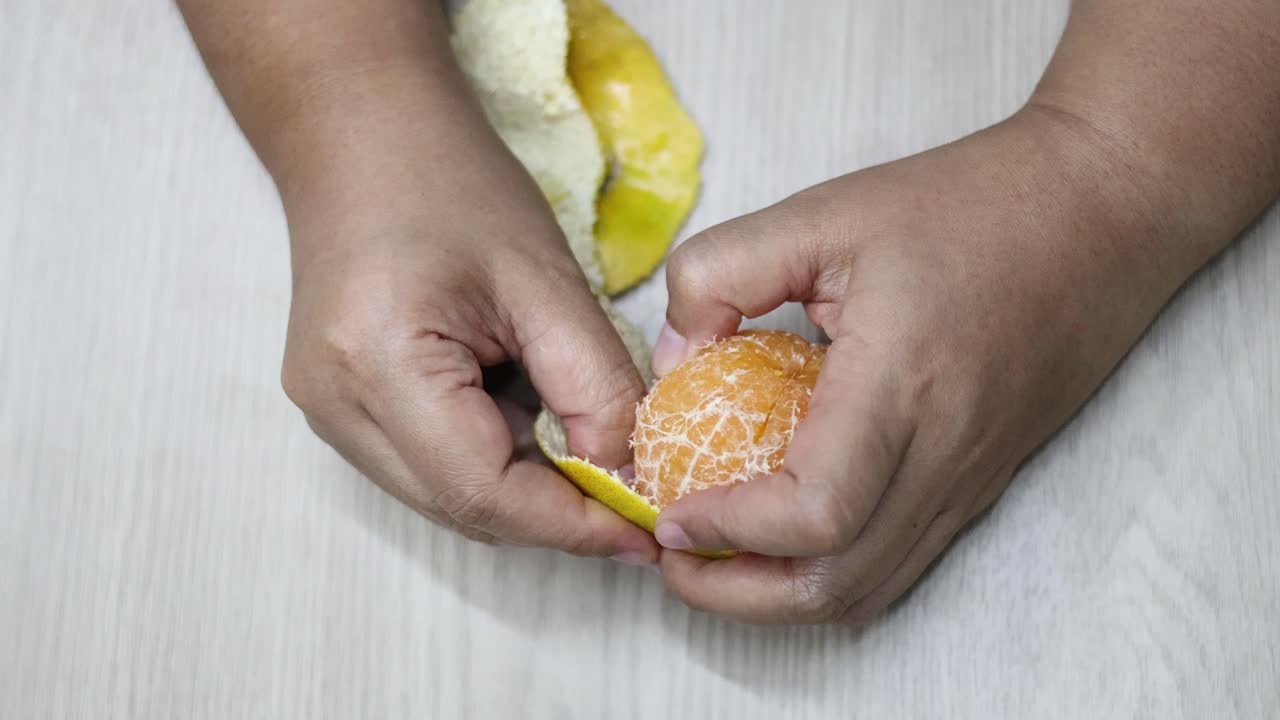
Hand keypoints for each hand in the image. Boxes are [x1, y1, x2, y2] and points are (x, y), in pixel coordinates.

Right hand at [278, 124, 658, 563]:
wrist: (361, 133)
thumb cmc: (453, 183)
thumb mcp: (546, 278)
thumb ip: (594, 384)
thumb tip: (631, 473)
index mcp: (379, 364)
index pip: (484, 491)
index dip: (573, 524)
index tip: (647, 529)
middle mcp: (335, 406)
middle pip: (462, 507)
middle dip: (556, 516)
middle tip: (635, 501)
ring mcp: (326, 411)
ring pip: (446, 497)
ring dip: (526, 492)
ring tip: (593, 457)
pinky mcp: (338, 406)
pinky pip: (427, 467)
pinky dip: (492, 464)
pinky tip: (536, 428)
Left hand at [647, 107, 1208, 622]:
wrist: (1101, 211)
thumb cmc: (966, 204)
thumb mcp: (823, 213)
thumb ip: (722, 273)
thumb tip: (673, 358)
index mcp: (902, 383)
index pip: (815, 513)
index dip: (729, 531)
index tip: (670, 510)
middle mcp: (945, 452)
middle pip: (835, 584)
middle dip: (736, 592)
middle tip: (672, 556)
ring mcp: (972, 478)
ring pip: (868, 590)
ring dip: (780, 595)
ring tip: (715, 557)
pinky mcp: (982, 481)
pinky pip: (900, 561)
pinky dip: (830, 572)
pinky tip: (784, 534)